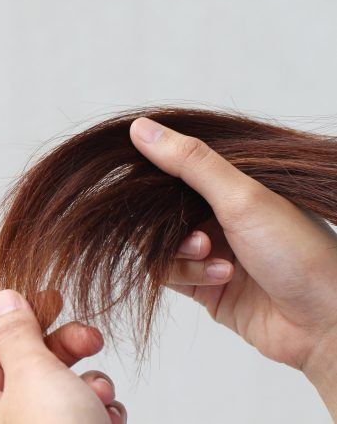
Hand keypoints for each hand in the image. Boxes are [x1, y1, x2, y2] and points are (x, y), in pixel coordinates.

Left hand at [0, 289, 126, 423]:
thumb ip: (19, 331)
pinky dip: (101, 410)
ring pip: (65, 387)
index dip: (21, 322)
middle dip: (68, 349)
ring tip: (100, 397)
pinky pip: (85, 413)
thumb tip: (5, 298)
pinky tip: (110, 419)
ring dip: (91, 384)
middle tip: (92, 338)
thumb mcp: (35, 375)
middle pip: (32, 366)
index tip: (53, 299)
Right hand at [130, 117, 336, 418]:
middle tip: (196, 231)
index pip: (176, 165)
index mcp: (232, 181)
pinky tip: (222, 277)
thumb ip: (190, 162)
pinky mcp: (206, 283)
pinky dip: (191, 274)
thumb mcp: (242, 196)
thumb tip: (143, 129)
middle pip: (163, 208)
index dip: (154, 170)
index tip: (134, 177)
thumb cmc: (299, 251)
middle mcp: (219, 211)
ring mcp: (212, 247)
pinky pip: (172, 274)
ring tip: (212, 256)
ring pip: (162, 243)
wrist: (324, 323)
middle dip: (170, 222)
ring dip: (183, 251)